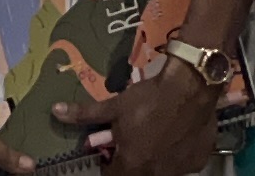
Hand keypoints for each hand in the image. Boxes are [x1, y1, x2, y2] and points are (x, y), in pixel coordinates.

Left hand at [50, 25, 234, 175]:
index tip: (111, 152)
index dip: (109, 165)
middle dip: (132, 162)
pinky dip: (177, 154)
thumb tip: (55, 111)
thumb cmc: (149, 99)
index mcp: (133, 165)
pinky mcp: (198, 161)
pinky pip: (182, 164)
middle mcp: (156, 174)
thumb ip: (86, 114)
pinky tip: (176, 136)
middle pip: (138, 174)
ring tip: (155, 136)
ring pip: (161, 171)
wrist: (191, 87)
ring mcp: (180, 170)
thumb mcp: (115, 106)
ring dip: (154, 159)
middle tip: (134, 141)